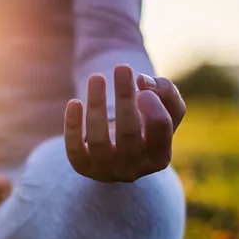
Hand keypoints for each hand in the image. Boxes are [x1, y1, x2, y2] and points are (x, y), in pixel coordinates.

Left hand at [64, 65, 185, 182]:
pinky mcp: (83, 167)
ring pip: (99, 139)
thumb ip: (165, 91)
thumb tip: (142, 80)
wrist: (119, 154)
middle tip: (122, 67)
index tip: (143, 86)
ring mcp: (106, 171)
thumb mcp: (165, 110)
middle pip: (128, 132)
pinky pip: (74, 148)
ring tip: (96, 77)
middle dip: (124, 97)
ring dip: (96, 105)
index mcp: (159, 157)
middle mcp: (134, 169)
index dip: (153, 103)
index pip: (160, 127)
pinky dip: (72, 125)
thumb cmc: (145, 127)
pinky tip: (74, 102)